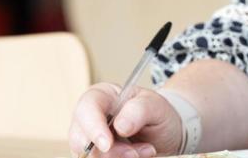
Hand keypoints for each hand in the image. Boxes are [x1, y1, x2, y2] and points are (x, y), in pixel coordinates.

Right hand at [68, 83, 184, 157]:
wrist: (166, 132)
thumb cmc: (157, 113)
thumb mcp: (155, 105)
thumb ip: (139, 110)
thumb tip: (120, 126)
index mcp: (101, 96)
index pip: (86, 109)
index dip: (93, 128)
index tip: (107, 144)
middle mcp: (90, 118)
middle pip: (81, 139)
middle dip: (109, 151)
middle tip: (134, 152)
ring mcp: (91, 140)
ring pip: (92, 156)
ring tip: (145, 150)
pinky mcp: (99, 155)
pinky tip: (139, 155)